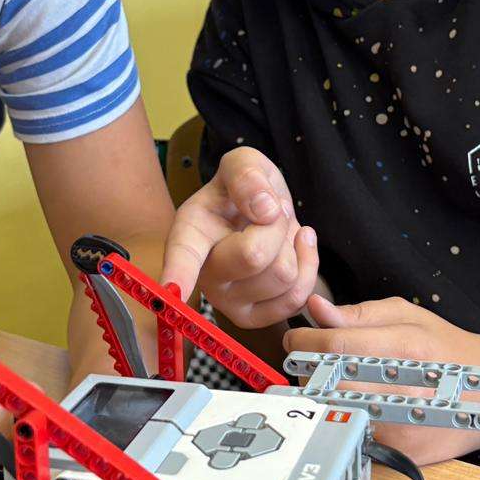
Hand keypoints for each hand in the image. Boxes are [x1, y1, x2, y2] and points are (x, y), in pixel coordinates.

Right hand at [161, 147, 318, 327]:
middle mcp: (204, 274)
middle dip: (277, 225)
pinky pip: (297, 296)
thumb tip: (264, 211)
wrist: (264, 214)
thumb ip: (246, 174)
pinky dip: (307, 264)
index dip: (177, 274)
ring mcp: (227, 301)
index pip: (183, 255)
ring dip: (292, 246)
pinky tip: (296, 248)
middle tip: (270, 213)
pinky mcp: (255, 317)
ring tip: (277, 233)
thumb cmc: (246, 191)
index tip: (171, 290)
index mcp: (189, 233)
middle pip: (254, 255)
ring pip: (283, 274)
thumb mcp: (243, 162)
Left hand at [284, 294, 479, 465]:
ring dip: (323, 397)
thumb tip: (315, 309)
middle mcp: (403, 387)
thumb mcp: (407, 316)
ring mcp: (402, 425)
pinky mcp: (400, 452)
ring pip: (334, 412)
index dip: (303, 340)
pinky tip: (356, 406)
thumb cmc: (445, 348)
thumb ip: (357, 313)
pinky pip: (352, 435)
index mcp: (404, 346)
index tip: (295, 337)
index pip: (332, 346)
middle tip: (315, 362)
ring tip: (336, 382)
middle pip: (327, 382)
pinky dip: (345, 420)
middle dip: (309, 370)